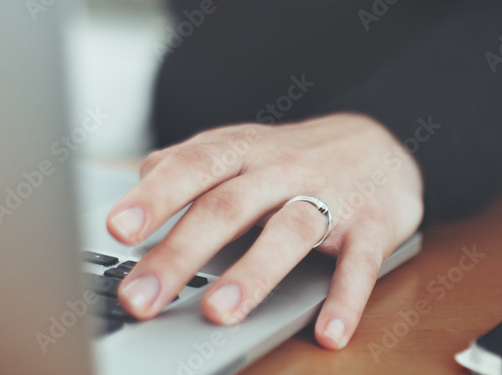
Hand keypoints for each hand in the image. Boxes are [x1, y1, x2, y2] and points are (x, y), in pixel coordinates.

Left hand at [106, 112, 422, 348]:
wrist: (383, 145)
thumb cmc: (296, 157)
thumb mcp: (242, 148)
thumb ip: (193, 163)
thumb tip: (142, 176)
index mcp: (244, 151)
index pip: (193, 167)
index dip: (156, 196)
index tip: (118, 229)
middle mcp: (283, 170)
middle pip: (228, 208)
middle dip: (181, 255)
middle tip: (142, 297)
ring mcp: (330, 198)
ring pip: (289, 233)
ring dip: (253, 275)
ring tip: (218, 313)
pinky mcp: (371, 228)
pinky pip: (359, 265)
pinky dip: (346, 300)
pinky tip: (328, 333)